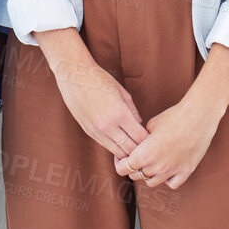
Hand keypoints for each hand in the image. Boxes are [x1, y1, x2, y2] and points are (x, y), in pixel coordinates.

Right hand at [36, 27, 148, 158]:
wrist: (75, 77)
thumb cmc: (100, 80)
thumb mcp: (122, 93)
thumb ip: (133, 112)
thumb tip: (139, 126)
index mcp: (119, 113)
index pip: (139, 137)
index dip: (148, 141)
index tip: (153, 139)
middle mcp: (108, 126)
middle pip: (129, 148)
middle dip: (139, 150)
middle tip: (147, 148)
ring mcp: (97, 131)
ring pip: (117, 151)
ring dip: (127, 151)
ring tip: (135, 148)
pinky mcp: (89, 132)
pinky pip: (106, 146)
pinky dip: (115, 147)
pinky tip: (121, 144)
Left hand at [116, 97, 219, 189]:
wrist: (198, 116)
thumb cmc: (174, 117)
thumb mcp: (151, 125)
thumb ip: (141, 139)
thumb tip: (138, 145)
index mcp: (144, 154)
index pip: (122, 169)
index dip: (120, 162)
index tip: (122, 157)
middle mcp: (156, 166)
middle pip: (135, 175)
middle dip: (133, 167)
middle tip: (138, 157)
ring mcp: (171, 171)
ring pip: (151, 182)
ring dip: (149, 174)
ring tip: (153, 162)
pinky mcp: (186, 172)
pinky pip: (171, 184)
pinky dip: (167, 179)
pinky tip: (168, 168)